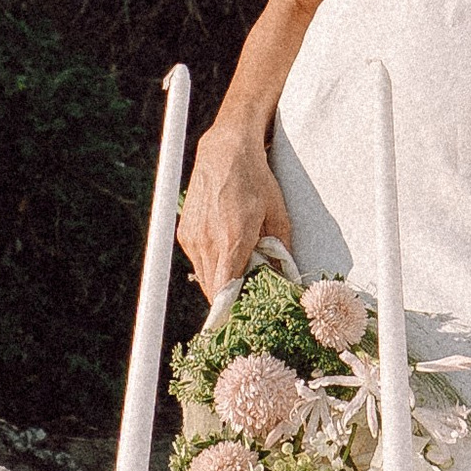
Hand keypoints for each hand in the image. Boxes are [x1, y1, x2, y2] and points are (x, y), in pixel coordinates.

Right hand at [179, 126, 289, 303]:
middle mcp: (207, 241)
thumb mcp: (277, 214)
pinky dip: (210, 265)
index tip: (244, 318)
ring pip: (203, 277)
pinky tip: (226, 256)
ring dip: (219, 282)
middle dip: (230, 299)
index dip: (233, 309)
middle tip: (248, 300)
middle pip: (213, 290)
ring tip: (239, 277)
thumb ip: (280, 250)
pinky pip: (197, 261)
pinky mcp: (185, 233)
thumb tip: (285, 278)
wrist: (226, 151)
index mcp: (232, 240)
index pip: (225, 291)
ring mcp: (192, 237)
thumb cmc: (255, 180)